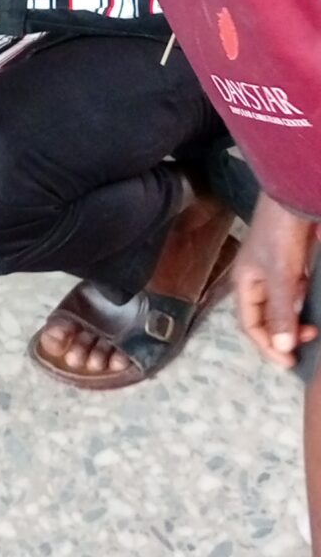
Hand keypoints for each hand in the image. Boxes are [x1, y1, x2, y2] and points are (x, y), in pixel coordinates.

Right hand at [234, 190, 318, 368]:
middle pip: (265, 318)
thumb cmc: (281, 233)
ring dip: (294, 320)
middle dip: (283, 335)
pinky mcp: (290, 263)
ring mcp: (274, 271)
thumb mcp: (281, 275)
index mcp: (244, 283)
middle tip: (307, 342)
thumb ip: (281, 310)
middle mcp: (256, 280)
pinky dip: (302, 304)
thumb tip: (282, 348)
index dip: (267, 346)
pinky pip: (293, 293)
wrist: (294, 194)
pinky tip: (312, 304)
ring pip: (282, 307)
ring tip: (312, 328)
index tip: (290, 362)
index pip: (250, 325)